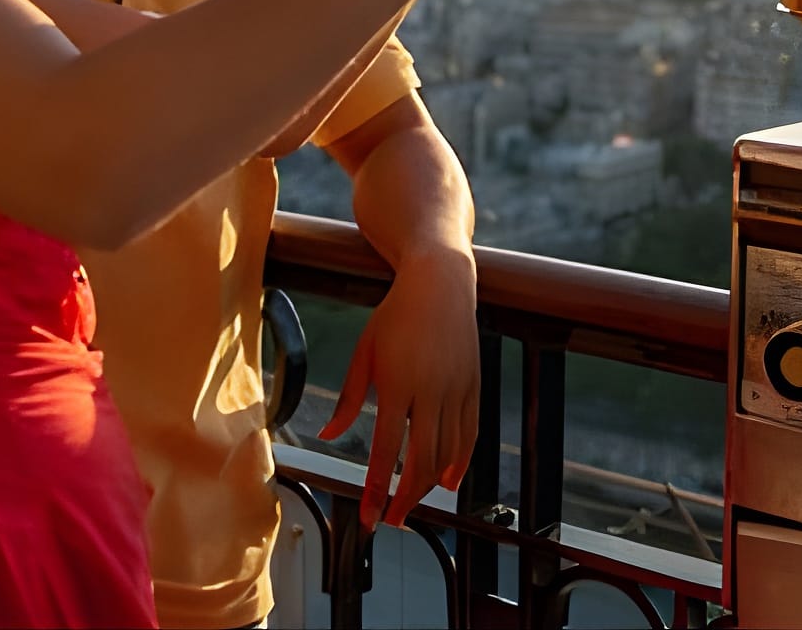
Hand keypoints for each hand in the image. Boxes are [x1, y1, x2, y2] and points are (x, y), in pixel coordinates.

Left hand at [316, 250, 478, 530]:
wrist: (441, 282)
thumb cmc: (397, 313)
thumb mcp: (364, 351)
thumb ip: (349, 398)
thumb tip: (328, 435)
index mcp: (398, 382)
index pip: (386, 450)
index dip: (377, 489)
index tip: (369, 517)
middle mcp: (431, 390)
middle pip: (421, 460)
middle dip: (406, 497)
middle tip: (394, 520)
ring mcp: (457, 388)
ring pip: (448, 452)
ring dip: (430, 484)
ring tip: (415, 503)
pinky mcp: (474, 384)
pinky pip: (470, 433)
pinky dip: (460, 461)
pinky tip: (449, 480)